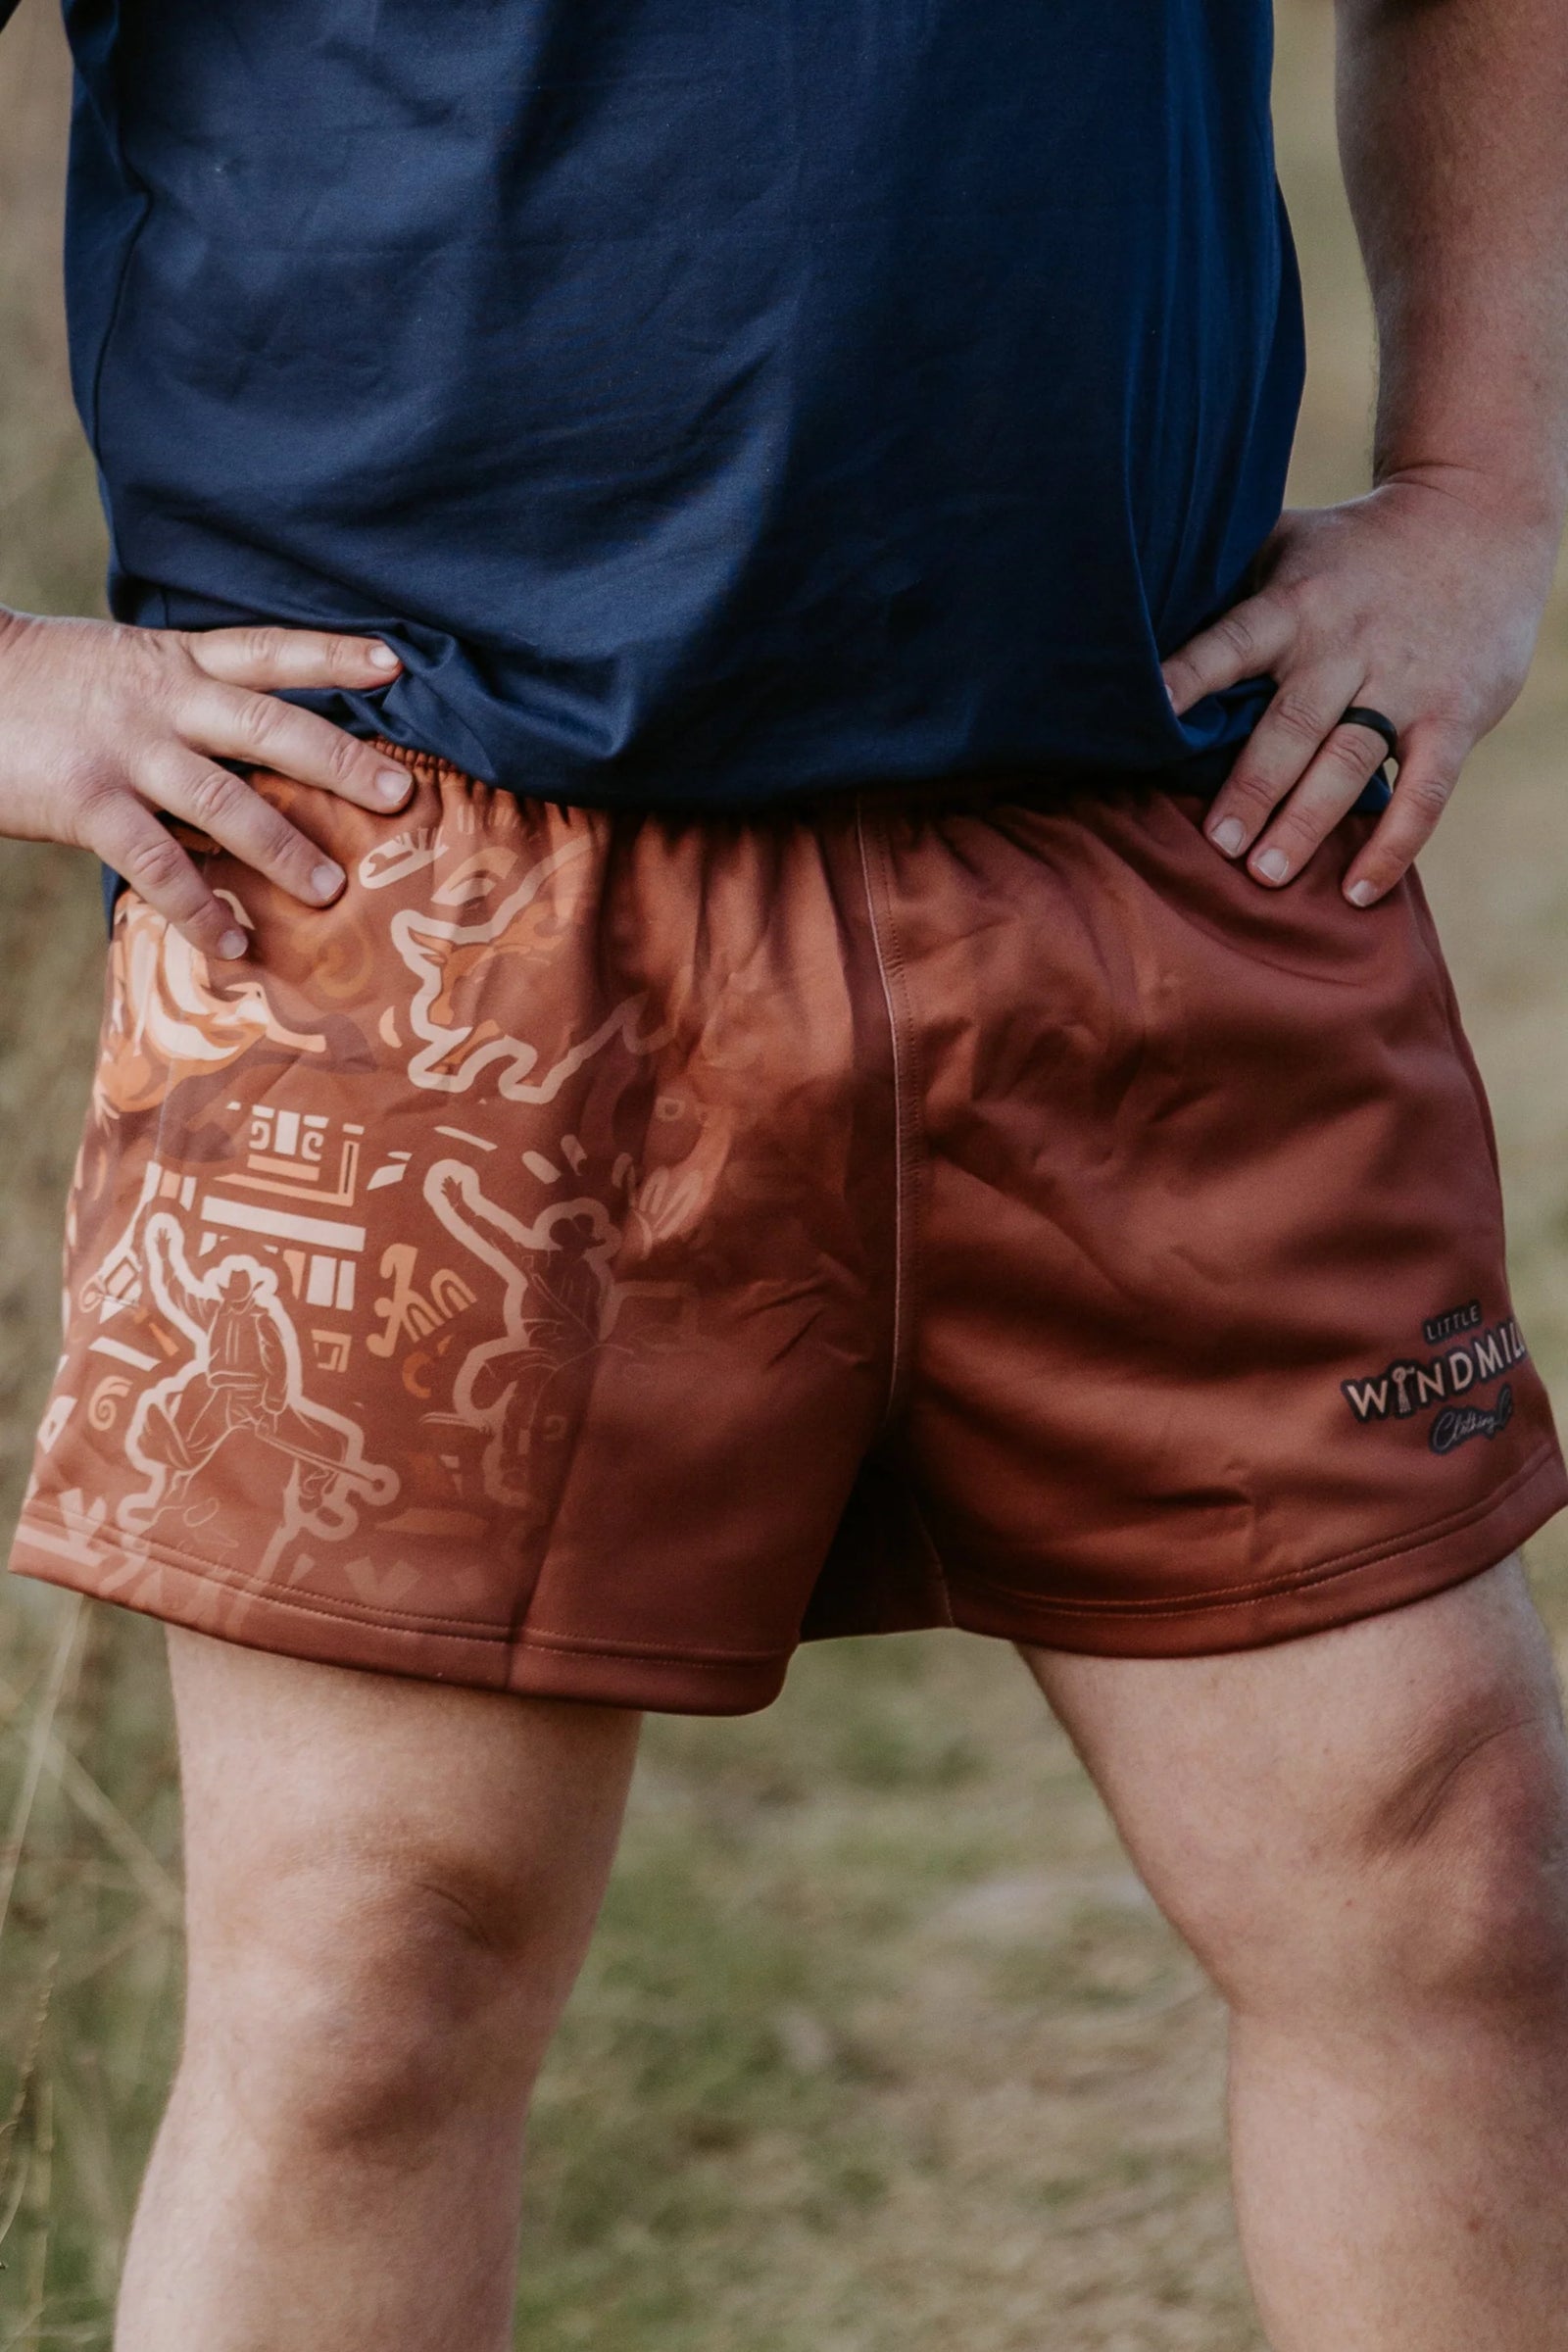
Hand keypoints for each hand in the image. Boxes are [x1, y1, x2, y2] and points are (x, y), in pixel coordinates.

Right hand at [0, 609, 415, 958]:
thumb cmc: (42, 689)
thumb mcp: (121, 673)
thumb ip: (185, 707)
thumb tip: (255, 763)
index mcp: (174, 663)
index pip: (268, 652)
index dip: (332, 656)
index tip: (395, 664)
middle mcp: (162, 702)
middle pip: (269, 728)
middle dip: (339, 762)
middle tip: (400, 796)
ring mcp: (127, 752)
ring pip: (225, 801)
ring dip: (283, 849)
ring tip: (331, 890)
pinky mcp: (88, 801)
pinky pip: (158, 865)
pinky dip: (199, 909)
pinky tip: (233, 941)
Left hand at [1162, 470, 1559, 903]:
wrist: (1480, 519)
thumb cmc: (1358, 544)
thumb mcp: (1290, 542)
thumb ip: (1231, 584)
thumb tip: (1136, 614)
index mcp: (1295, 606)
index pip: (1232, 645)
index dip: (1189, 677)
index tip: (1150, 716)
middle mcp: (1345, 647)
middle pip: (1292, 725)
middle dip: (1252, 787)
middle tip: (1217, 844)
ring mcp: (1404, 684)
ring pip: (1348, 763)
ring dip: (1307, 822)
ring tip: (1265, 874)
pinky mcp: (1454, 716)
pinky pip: (1423, 792)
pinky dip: (1392, 846)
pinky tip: (1357, 892)